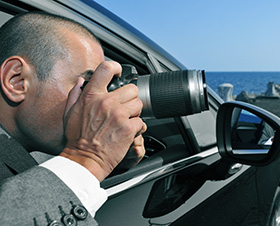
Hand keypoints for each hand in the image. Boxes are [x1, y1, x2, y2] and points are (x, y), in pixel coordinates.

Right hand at [60, 61, 145, 180]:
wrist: (84, 159)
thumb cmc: (77, 139)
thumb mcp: (69, 113)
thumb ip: (75, 94)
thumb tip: (81, 81)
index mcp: (91, 96)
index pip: (106, 69)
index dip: (116, 67)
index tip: (119, 72)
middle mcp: (106, 102)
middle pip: (131, 89)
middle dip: (130, 98)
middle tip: (125, 107)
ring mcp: (118, 115)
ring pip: (139, 104)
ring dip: (135, 112)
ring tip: (126, 120)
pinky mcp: (128, 128)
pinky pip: (141, 122)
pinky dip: (137, 127)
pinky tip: (128, 132)